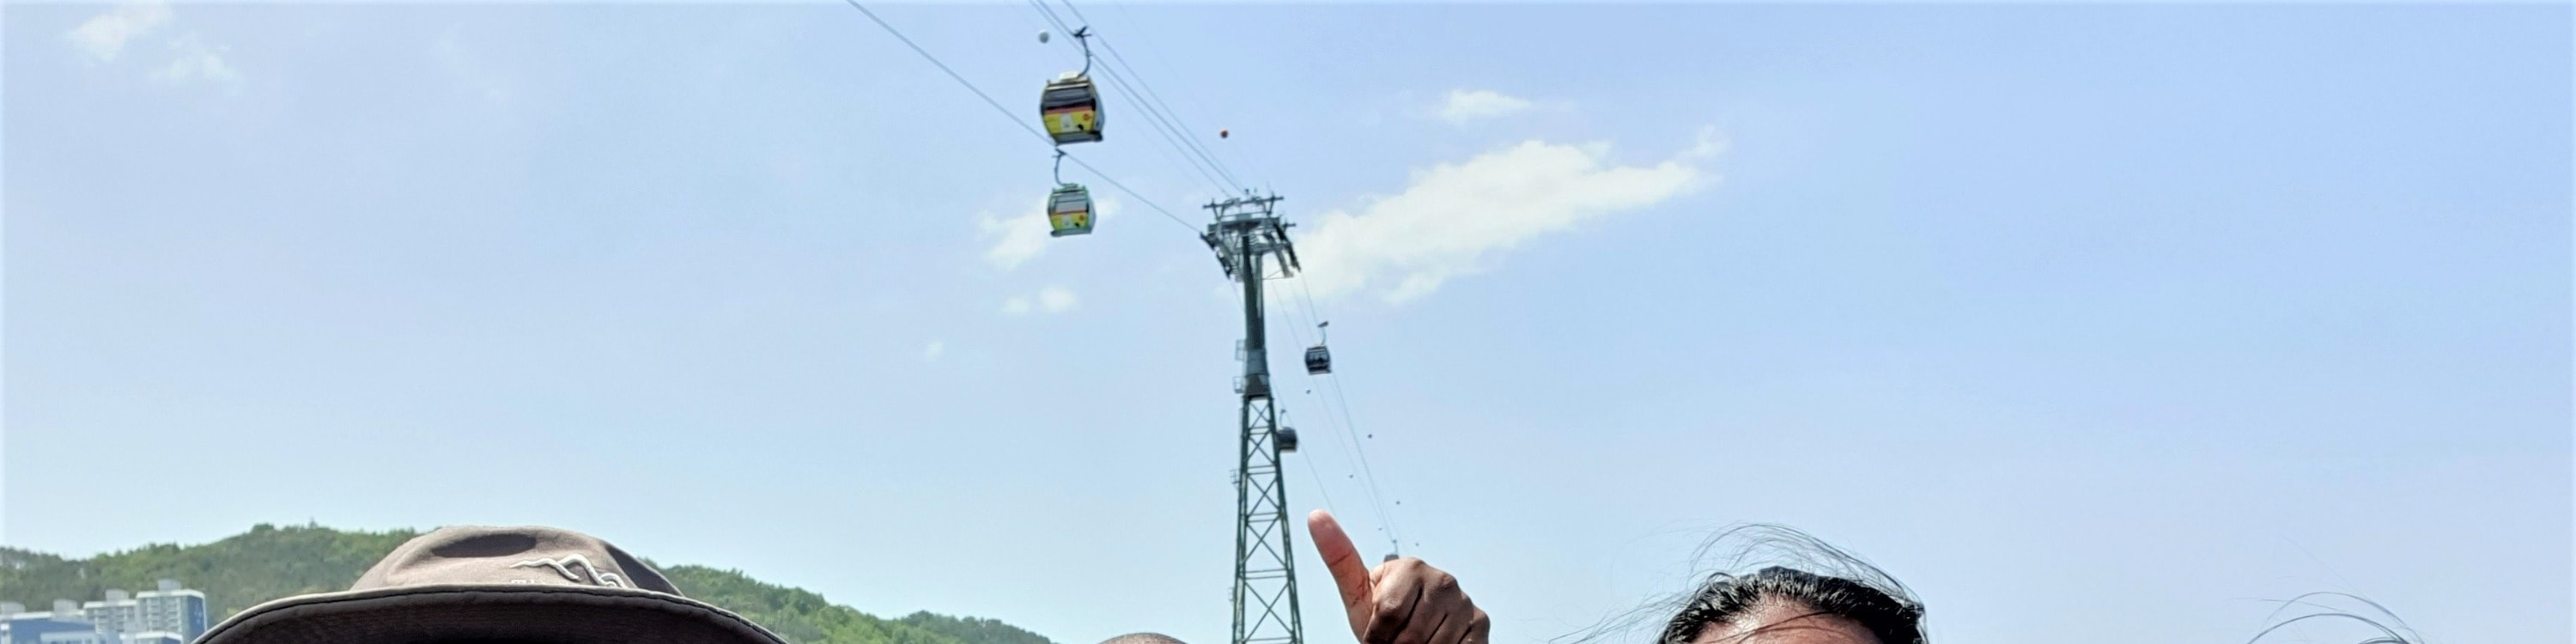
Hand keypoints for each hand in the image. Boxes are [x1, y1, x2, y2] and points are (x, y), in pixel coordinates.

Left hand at [1308, 510, 1489, 643]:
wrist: (1409, 637)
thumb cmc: (1380, 616)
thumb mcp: (1356, 593)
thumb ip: (1339, 557)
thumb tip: (1315, 515)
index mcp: (1410, 567)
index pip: (1388, 617)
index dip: (1376, 638)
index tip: (1375, 635)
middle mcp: (1443, 579)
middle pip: (1411, 637)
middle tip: (1395, 642)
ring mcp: (1465, 602)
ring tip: (1415, 643)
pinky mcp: (1481, 624)